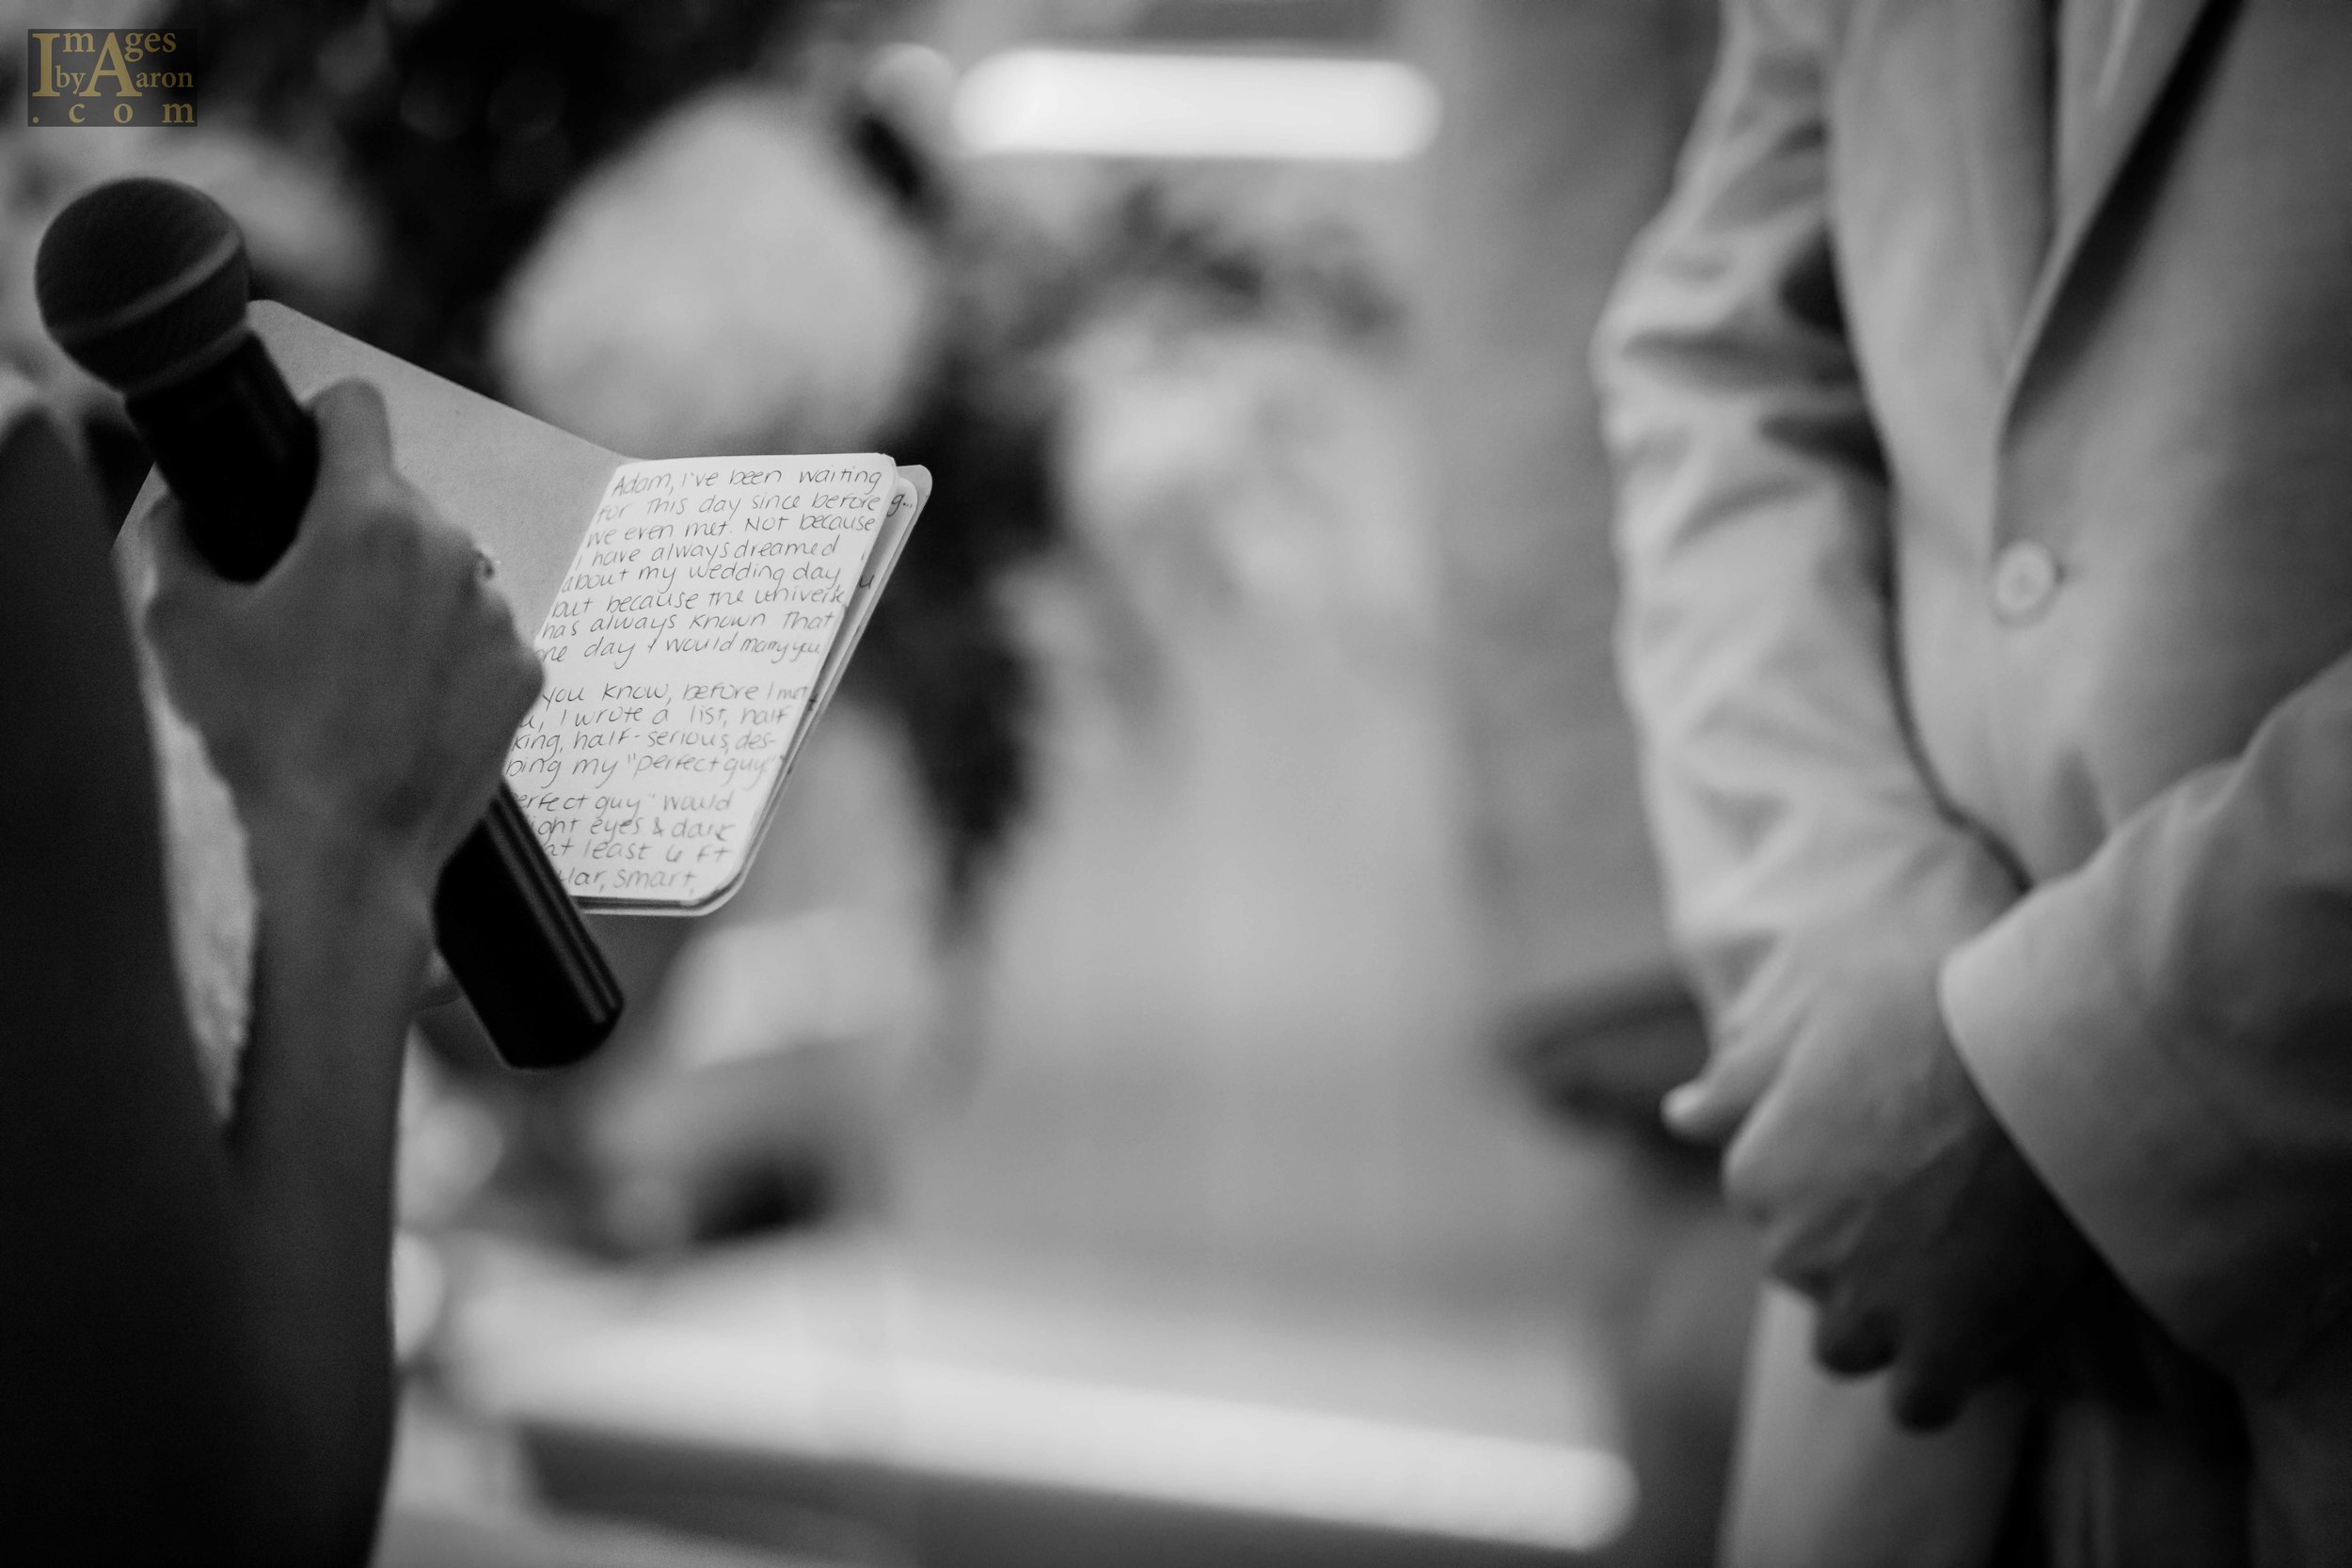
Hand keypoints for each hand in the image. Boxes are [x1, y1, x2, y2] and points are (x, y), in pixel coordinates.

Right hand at [135, 379, 541, 900]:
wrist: (342, 853)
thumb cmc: (258, 738)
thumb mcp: (181, 623)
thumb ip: (181, 538)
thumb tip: (191, 512)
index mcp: (369, 519)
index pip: (358, 411)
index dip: (321, 422)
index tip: (304, 448)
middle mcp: (453, 553)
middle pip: (400, 503)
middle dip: (355, 532)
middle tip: (308, 597)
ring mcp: (500, 618)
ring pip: (445, 573)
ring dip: (407, 596)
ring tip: (354, 667)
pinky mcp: (526, 675)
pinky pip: (480, 638)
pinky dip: (446, 655)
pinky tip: (401, 702)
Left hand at [1718, 940, 2098, 1427]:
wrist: (2041, 1059)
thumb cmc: (1929, 1011)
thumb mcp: (1811, 1010)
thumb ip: (1739, 1078)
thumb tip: (1681, 1114)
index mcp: (1755, 1176)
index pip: (1767, 1205)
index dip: (1827, 1183)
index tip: (1886, 1153)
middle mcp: (1793, 1252)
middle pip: (1807, 1274)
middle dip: (1854, 1251)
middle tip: (1931, 1204)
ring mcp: (1867, 1308)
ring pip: (1848, 1346)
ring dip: (1885, 1321)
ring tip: (1951, 1269)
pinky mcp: (1945, 1348)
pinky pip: (1920, 1402)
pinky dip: (1941, 1376)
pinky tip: (1975, 1338)